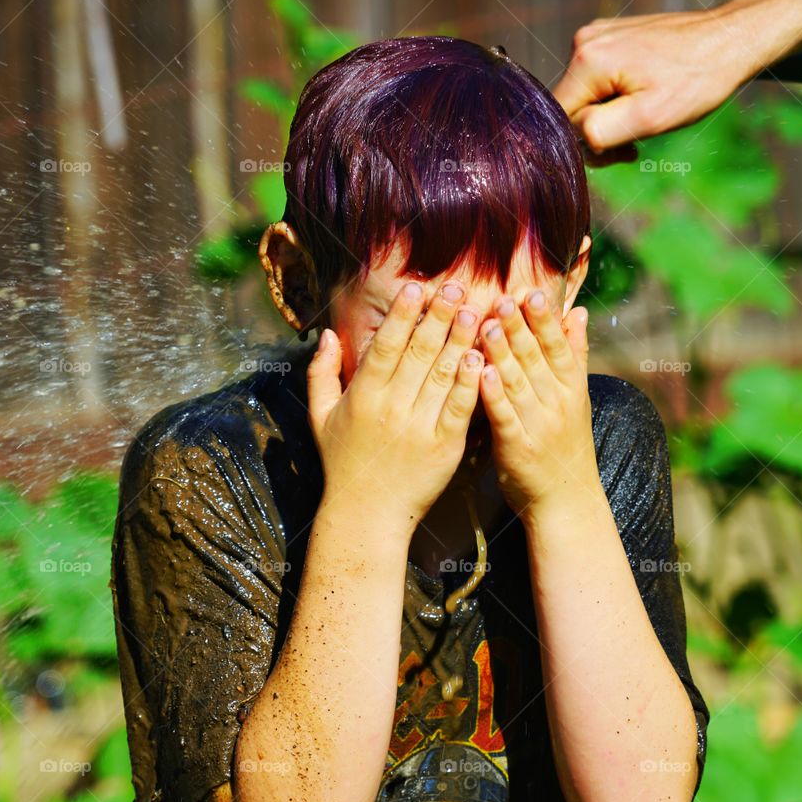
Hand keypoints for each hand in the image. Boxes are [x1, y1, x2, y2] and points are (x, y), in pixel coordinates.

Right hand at [307, 281, 483, 533]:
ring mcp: (418, 427)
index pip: (385, 346)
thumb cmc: (343, 463)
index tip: (416, 289)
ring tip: (476, 312)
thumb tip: (325, 334)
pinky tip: (481, 360)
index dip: (401, 315)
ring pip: (441, 375)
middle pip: (418, 353)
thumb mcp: (320, 417)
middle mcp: (390, 407)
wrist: (367, 514)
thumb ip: (320, 373)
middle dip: (438, 317)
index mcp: (362, 396)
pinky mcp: (443, 447)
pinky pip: (459, 408)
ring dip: (460, 341)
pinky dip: (469, 383)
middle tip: (456, 287)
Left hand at [478, 291, 599, 519]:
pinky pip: (503, 415)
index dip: (544, 319)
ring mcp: (537, 424)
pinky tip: (481, 372)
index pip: (557, 346)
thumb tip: (577, 312)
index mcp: (570, 388)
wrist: (565, 500)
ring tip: (486, 324)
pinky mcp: (516, 447)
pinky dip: (493, 394)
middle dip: (519, 327)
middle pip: (535, 359)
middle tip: (502, 299)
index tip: (531, 293)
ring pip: (517, 382)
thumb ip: (574, 354)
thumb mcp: (576, 398)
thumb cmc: (565, 444)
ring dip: (502, 352)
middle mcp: (556, 403)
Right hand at [553, 7, 751, 159]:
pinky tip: (645, 95)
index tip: (623, 146)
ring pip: (585, 96)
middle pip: (571, 108)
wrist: (729, 40)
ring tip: (647, 114)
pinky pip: (598, 80)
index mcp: (587, 60)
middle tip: (638, 139)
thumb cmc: (695, 81)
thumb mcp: (647, 118)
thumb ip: (598, 132)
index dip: (584, 143)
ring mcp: (597, 35)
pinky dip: (616, 97)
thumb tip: (570, 136)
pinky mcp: (610, 36)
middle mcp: (583, 41)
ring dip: (610, 116)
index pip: (560, 120)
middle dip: (599, 131)